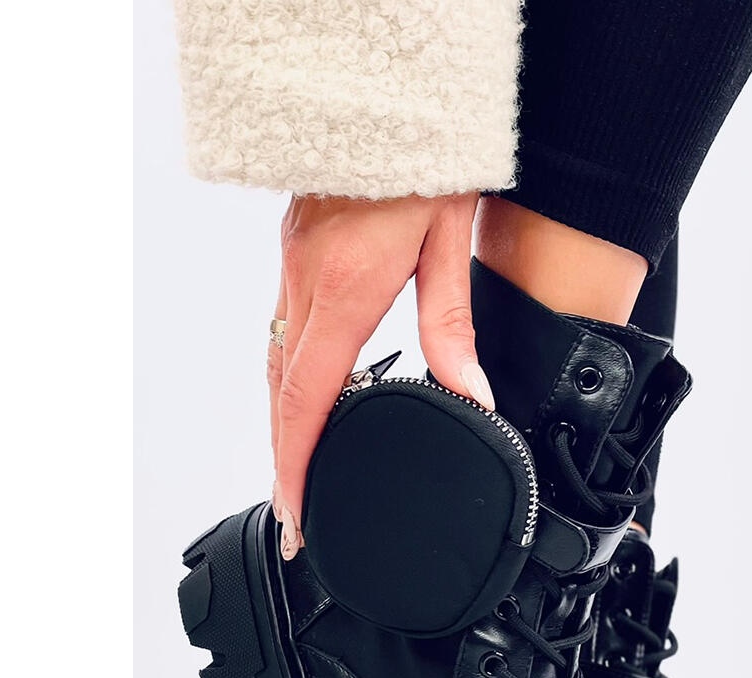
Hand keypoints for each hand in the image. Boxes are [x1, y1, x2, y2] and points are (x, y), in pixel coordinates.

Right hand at [267, 193, 492, 557]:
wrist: (385, 86)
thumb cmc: (425, 158)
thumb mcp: (449, 245)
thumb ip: (452, 329)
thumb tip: (474, 397)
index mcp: (345, 288)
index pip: (309, 399)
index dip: (297, 464)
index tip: (296, 513)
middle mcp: (306, 281)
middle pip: (282, 393)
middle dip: (284, 461)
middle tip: (293, 518)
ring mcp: (294, 265)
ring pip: (277, 363)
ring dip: (283, 424)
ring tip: (298, 475)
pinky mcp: (297, 252)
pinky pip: (283, 331)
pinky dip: (289, 379)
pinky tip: (307, 402)